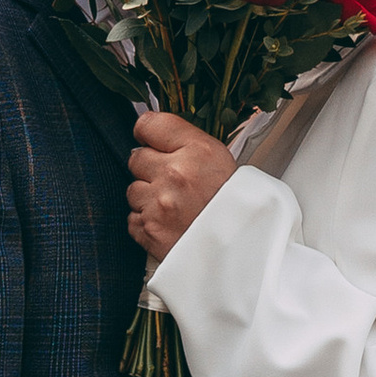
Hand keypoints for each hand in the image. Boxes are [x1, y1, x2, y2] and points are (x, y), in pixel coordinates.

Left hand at [128, 110, 235, 262]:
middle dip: (150, 168)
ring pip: (133, 190)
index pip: (149, 124)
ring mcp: (159, 205)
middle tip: (173, 183)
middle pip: (136, 157)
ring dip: (148, 198)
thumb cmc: (235, 207)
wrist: (242, 252)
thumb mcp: (221, 162)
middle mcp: (175, 175)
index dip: (148, 134)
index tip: (151, 140)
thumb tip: (155, 137)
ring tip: (174, 207)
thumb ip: (187, 145)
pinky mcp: (149, 231)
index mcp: (198, 152)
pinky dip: (147, 222)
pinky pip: (133, 218)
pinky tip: (169, 224)